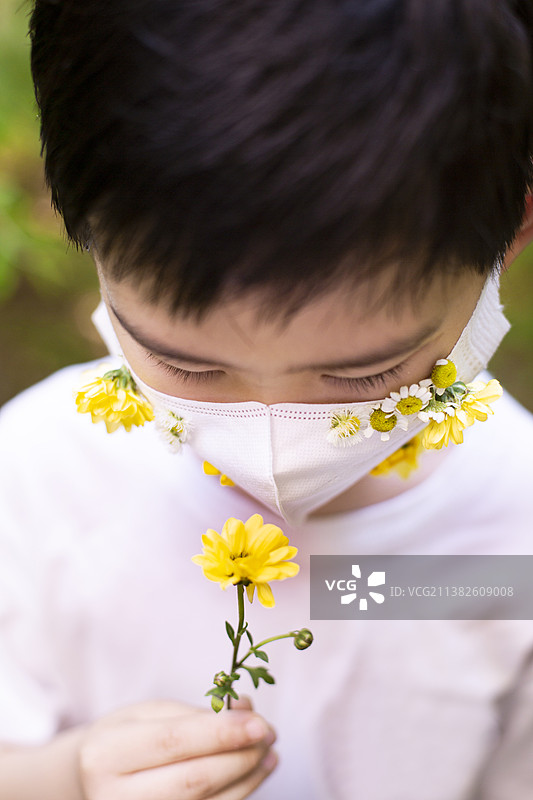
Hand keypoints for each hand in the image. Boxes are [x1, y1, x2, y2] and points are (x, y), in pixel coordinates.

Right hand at [78, 696, 276, 798]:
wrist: (96, 780)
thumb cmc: (127, 738)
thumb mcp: (150, 713)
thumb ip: (197, 712)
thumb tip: (246, 708)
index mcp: (106, 754)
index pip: (173, 742)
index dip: (221, 732)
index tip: (259, 722)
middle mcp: (114, 798)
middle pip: (194, 780)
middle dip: (241, 756)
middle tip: (269, 733)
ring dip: (248, 777)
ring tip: (269, 752)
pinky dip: (239, 794)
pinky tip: (256, 772)